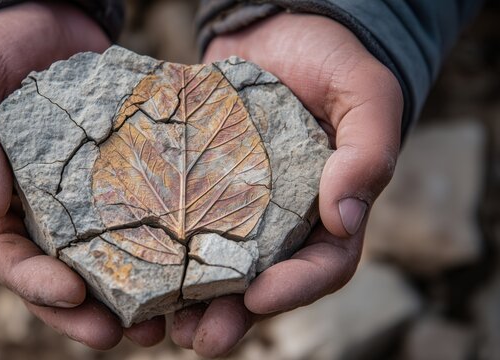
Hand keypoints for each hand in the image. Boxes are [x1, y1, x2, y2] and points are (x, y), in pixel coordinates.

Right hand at [0, 2, 164, 348]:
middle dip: (92, 314)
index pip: (9, 260)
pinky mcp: (124, 180)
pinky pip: (142, 219)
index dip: (36, 286)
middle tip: (130, 333)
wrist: (41, 26)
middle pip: (63, 280)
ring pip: (108, 263)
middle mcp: (44, 216)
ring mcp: (87, 203)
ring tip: (168, 319)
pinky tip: (190, 262)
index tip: (72, 294)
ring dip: (136, 296)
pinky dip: (162, 247)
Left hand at [171, 13, 402, 356]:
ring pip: (216, 266)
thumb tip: (344, 217)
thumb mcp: (366, 96)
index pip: (324, 265)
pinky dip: (158, 249)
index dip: (296, 288)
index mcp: (328, 212)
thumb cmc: (333, 63)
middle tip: (199, 339)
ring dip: (190, 299)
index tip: (259, 296)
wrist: (280, 30)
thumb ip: (368, 153)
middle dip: (232, 315)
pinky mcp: (198, 184)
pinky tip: (131, 265)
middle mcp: (281, 220)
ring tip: (160, 322)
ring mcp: (236, 206)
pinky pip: (179, 222)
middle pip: (262, 283)